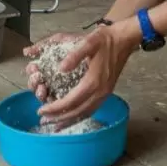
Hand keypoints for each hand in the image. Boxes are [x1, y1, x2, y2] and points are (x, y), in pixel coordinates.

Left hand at [24, 20, 141, 126]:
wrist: (125, 40)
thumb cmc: (106, 40)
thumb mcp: (89, 42)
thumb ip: (75, 55)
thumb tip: (60, 69)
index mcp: (93, 82)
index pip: (71, 101)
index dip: (55, 108)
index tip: (41, 110)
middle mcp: (100, 92)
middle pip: (77, 112)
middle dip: (59, 118)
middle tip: (43, 120)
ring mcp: (105, 93)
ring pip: (85, 113)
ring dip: (70, 120)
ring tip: (55, 125)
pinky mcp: (107, 92)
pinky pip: (92, 109)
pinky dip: (80, 116)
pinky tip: (73, 117)